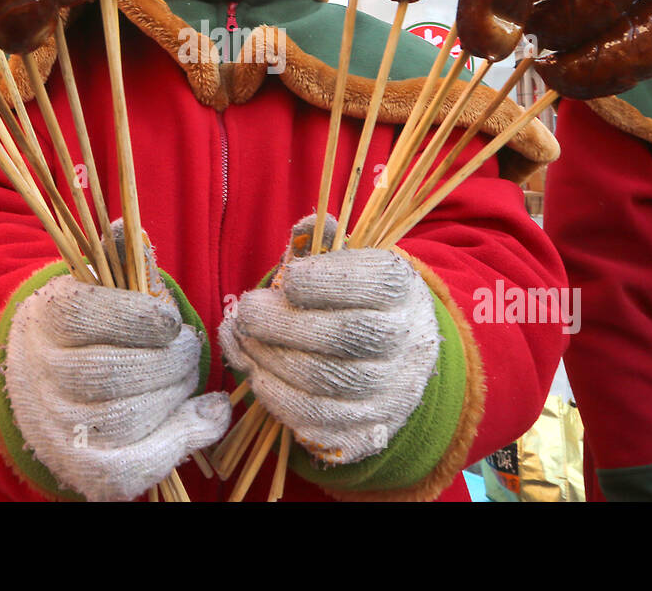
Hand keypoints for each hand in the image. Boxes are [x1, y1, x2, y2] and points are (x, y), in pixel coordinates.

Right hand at [2, 265, 229, 501]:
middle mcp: (43, 378)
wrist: (42, 385)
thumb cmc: (88, 330)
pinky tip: (208, 416)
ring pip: (125, 418)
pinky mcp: (82, 469)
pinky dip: (180, 441)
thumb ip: (119, 261)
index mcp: (46, 321)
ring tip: (186, 376)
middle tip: (187, 349)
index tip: (168, 321)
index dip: (136, 317)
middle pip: (111, 372)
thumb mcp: (96, 289)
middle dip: (168, 360)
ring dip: (176, 395)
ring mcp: (59, 428)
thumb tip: (128, 227)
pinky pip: (132, 466)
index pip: (83, 315)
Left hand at [219, 215, 440, 464]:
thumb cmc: (356, 300)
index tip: (288, 278)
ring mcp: (390, 388)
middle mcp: (406, 341)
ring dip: (274, 361)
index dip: (325, 281)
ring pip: (329, 382)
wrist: (397, 356)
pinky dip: (280, 400)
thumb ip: (323, 244)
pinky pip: (321, 421)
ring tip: (244, 341)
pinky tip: (259, 375)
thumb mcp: (348, 264)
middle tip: (248, 311)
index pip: (375, 284)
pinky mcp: (369, 427)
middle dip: (285, 324)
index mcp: (402, 290)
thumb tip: (307, 224)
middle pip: (347, 337)